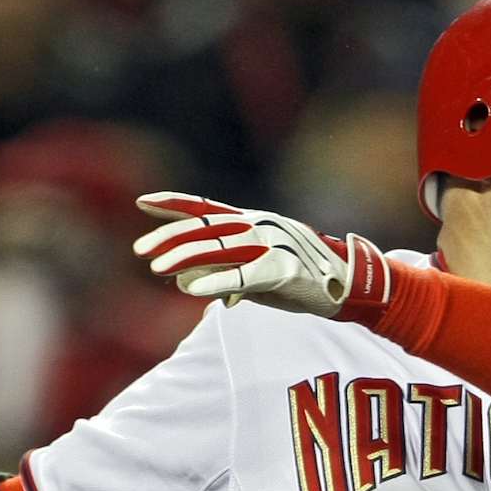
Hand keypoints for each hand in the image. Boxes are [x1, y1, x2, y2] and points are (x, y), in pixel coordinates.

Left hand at [132, 193, 390, 319]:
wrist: (349, 286)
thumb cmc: (300, 279)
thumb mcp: (254, 272)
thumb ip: (220, 272)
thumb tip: (180, 279)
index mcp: (252, 221)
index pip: (206, 208)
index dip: (174, 203)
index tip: (142, 202)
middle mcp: (259, 226)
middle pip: (206, 227)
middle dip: (170, 237)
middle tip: (141, 250)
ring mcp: (273, 244)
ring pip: (220, 248)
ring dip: (185, 257)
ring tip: (157, 267)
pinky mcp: (284, 269)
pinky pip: (243, 275)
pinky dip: (216, 281)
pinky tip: (192, 288)